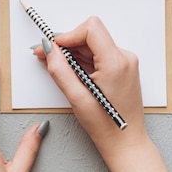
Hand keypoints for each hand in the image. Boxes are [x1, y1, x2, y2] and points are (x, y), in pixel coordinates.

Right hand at [34, 17, 148, 159]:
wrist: (126, 142)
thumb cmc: (107, 126)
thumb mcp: (77, 98)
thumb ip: (60, 70)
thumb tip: (49, 50)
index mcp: (116, 62)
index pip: (91, 29)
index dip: (68, 35)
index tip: (53, 47)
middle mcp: (124, 58)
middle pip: (90, 35)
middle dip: (66, 44)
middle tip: (45, 54)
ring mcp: (125, 63)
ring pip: (92, 45)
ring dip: (72, 52)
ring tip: (53, 63)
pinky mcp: (122, 68)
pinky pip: (98, 55)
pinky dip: (81, 60)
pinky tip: (68, 69)